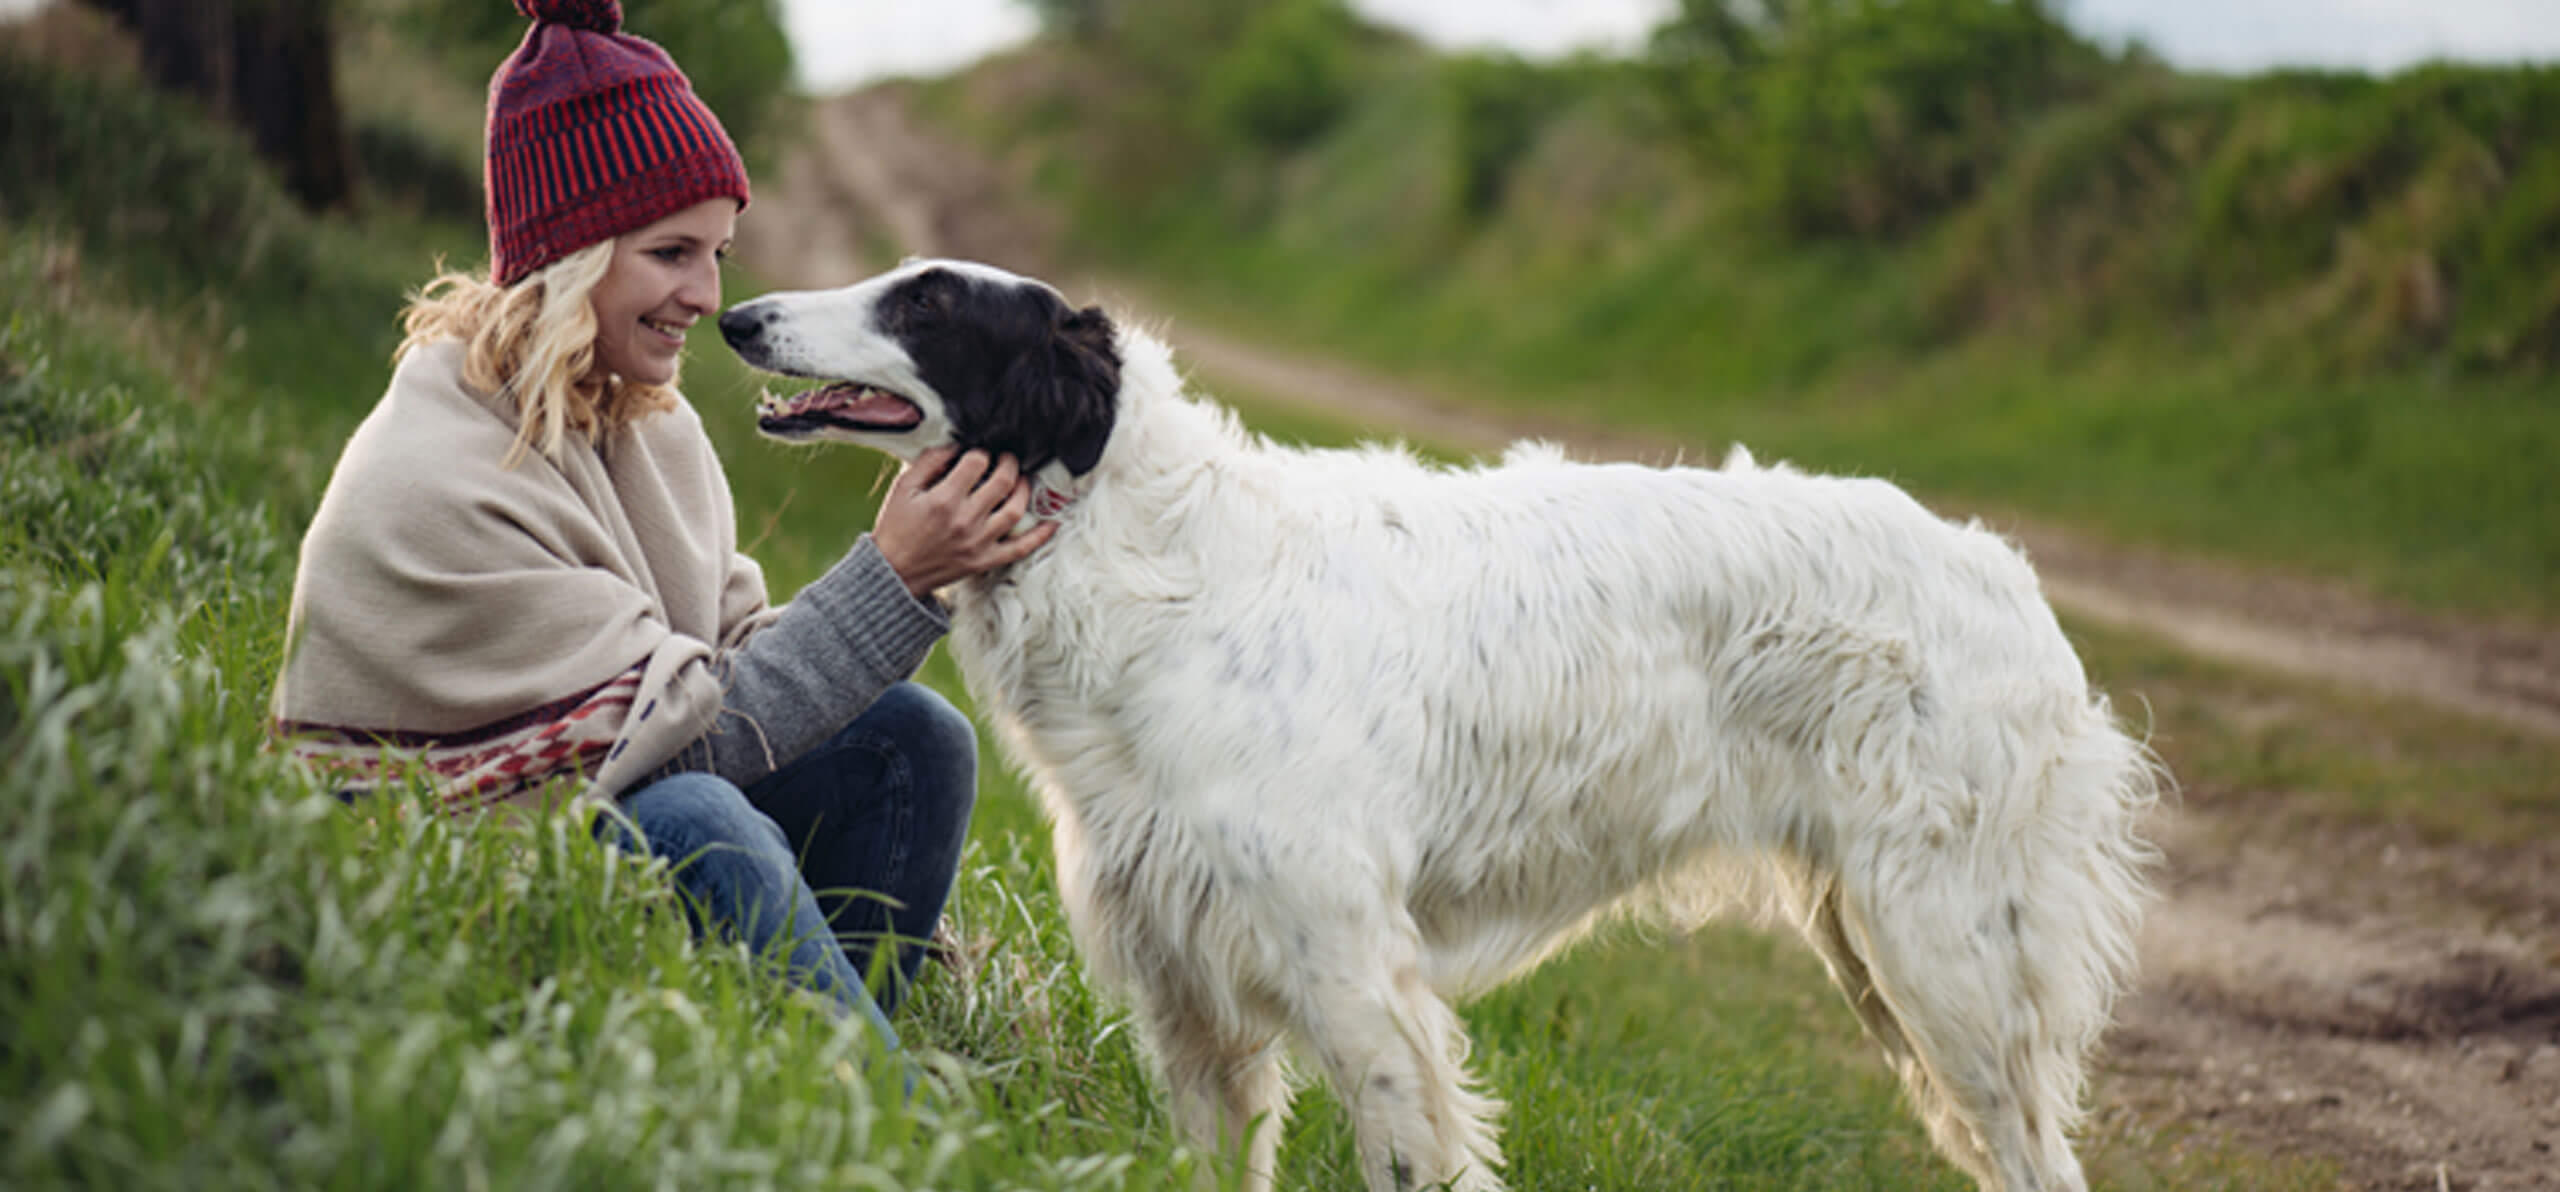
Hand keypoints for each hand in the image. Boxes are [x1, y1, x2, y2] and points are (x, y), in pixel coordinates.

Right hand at [872, 447, 1057, 597]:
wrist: (893, 572)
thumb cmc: (896, 528)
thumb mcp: (903, 489)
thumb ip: (929, 462)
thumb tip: (955, 445)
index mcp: (944, 499)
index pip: (976, 463)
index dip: (980, 452)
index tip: (978, 453)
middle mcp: (965, 520)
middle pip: (1002, 482)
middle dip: (1008, 463)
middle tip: (1007, 458)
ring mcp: (978, 542)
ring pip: (1015, 510)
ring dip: (1024, 489)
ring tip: (1021, 479)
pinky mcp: (985, 560)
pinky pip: (1020, 548)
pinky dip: (1039, 536)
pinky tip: (1052, 522)